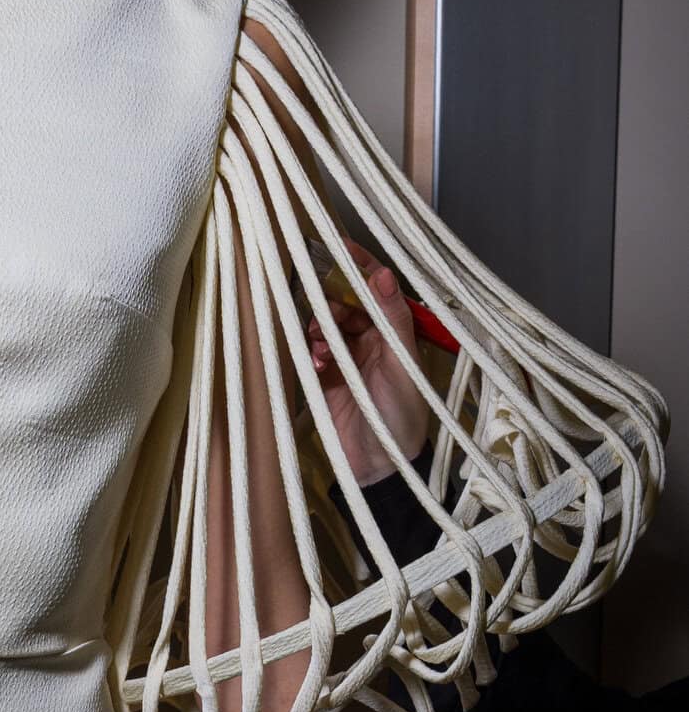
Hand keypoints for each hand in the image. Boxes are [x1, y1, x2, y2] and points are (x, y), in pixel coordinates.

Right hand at [305, 234, 429, 484]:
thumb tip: (383, 274)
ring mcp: (344, 359)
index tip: (340, 245)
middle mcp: (369, 341)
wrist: (379, 467)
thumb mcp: (402, 364)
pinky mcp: (323, 378)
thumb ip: (392, 320)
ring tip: (322, 347)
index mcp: (393, 333)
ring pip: (323, 326)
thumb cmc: (401, 415)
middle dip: (331, 304)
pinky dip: (311, 353)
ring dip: (319, 329)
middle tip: (326, 314)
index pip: (375, 290)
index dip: (360, 266)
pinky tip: (316, 363)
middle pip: (343, 305)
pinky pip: (310, 352)